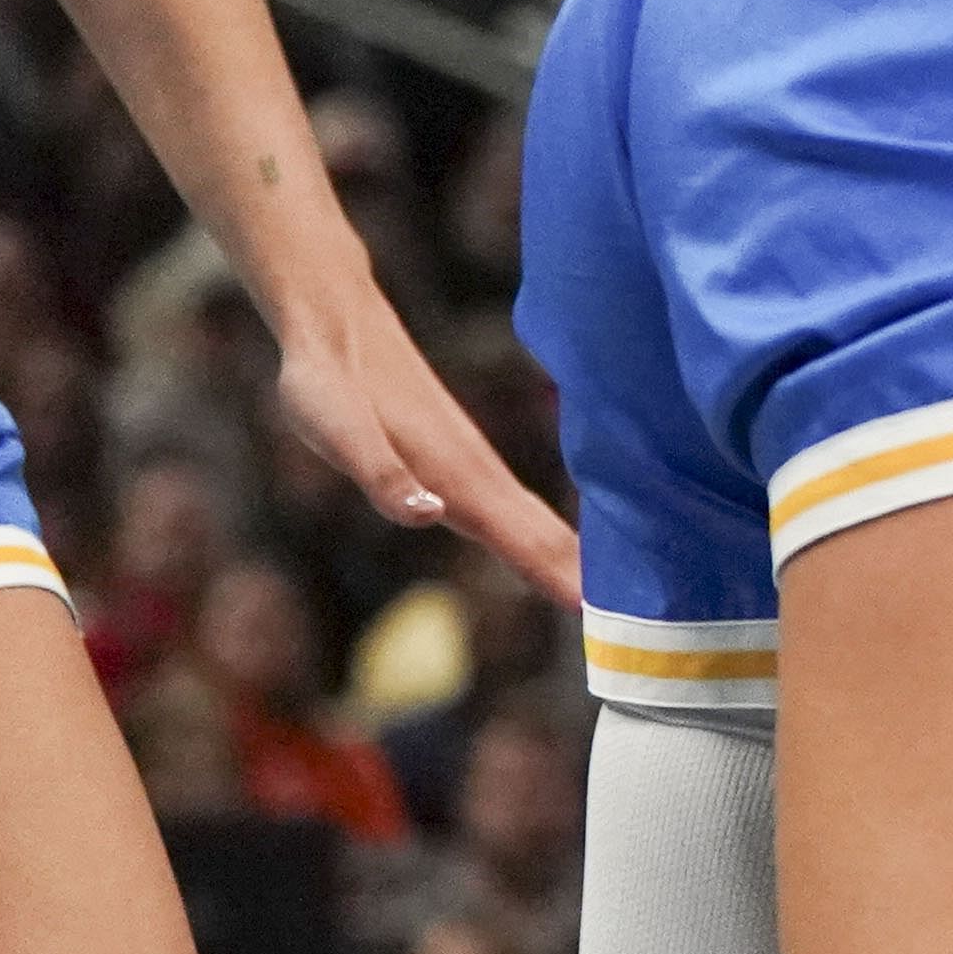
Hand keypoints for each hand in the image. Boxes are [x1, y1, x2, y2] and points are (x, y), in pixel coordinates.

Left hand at [268, 289, 579, 606]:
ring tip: (598, 597)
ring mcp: (470, 463)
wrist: (336, 324)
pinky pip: (512, 505)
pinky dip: (540, 532)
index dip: (559, 576)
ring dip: (568, 557)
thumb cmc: (328, 382)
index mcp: (454, 474)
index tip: (600, 619)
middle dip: (580, 577)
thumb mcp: (339, 429)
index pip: (520, 537)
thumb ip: (382, 472)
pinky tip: (541, 542)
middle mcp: (473, 471)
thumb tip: (429, 514)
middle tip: (624, 628)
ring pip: (531, 518)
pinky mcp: (458, 458)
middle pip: (540, 533)